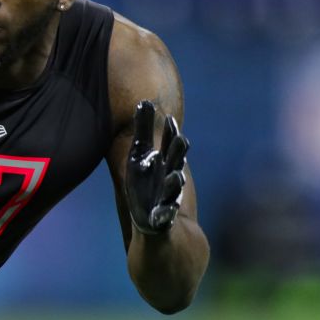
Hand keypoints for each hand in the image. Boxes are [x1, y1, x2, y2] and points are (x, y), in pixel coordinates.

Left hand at [125, 100, 188, 235]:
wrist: (150, 219)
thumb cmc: (145, 182)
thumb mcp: (139, 155)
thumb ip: (143, 131)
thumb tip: (145, 101)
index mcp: (165, 161)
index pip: (170, 144)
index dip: (170, 133)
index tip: (169, 120)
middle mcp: (170, 175)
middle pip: (176, 161)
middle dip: (178, 152)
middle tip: (180, 140)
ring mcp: (168, 195)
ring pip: (174, 187)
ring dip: (175, 182)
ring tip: (176, 176)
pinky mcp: (163, 215)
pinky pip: (166, 214)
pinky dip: (165, 212)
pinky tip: (163, 212)